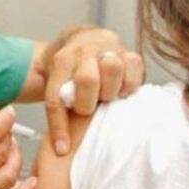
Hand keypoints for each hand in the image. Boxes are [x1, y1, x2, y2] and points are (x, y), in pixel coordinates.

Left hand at [41, 27, 142, 153]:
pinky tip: (120, 88)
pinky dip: (129, 83)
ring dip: (110, 90)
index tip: (63, 149)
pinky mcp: (128, 51)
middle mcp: (82, 51)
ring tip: (106, 96)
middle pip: (87, 80)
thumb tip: (62, 149)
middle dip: (88, 102)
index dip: (59, 127)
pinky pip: (134, 67)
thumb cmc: (68, 69)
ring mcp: (106, 48)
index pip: (56, 99)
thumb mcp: (53, 83)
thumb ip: (58, 108)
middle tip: (89, 106)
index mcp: (59, 62)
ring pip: (112, 68)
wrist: (80, 39)